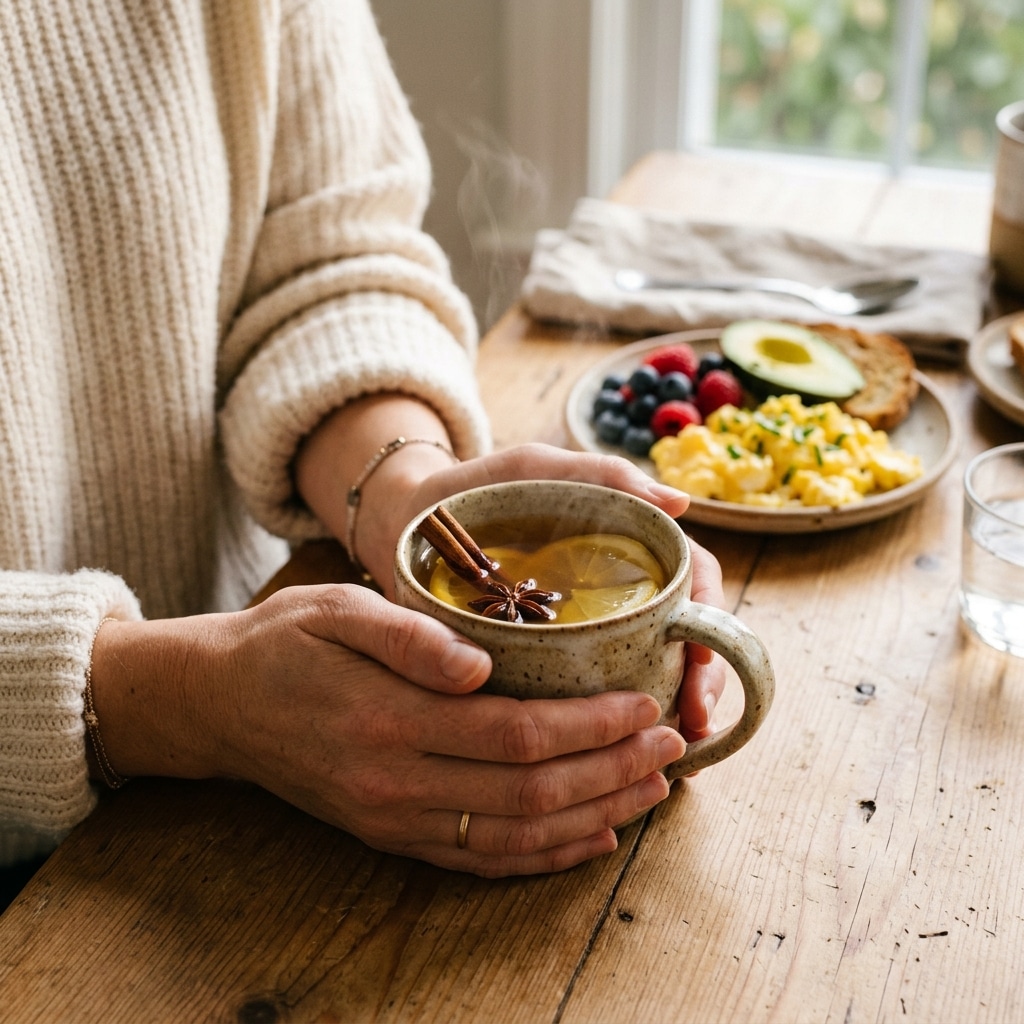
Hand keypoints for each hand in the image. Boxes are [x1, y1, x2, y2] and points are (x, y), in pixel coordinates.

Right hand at [91, 588, 685, 876]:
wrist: (220, 704)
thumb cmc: (285, 643)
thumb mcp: (336, 610)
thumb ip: (409, 636)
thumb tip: (481, 664)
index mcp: (389, 720)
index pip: (515, 735)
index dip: (588, 726)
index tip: (641, 704)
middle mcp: (396, 784)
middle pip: (530, 794)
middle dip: (610, 772)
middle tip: (668, 747)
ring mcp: (394, 821)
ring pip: (516, 837)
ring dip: (594, 817)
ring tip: (651, 790)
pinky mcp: (391, 835)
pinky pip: (481, 860)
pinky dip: (544, 856)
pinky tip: (590, 838)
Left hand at [364, 443, 728, 739]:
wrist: (408, 522)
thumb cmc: (478, 487)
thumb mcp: (538, 470)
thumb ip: (602, 475)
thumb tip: (682, 505)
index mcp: (628, 548)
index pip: (694, 590)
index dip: (710, 635)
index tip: (699, 679)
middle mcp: (615, 591)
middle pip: (681, 641)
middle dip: (697, 688)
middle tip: (689, 732)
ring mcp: (585, 626)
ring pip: (645, 673)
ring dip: (663, 716)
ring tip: (666, 761)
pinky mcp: (546, 656)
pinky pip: (588, 694)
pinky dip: (608, 730)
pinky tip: (611, 762)